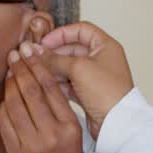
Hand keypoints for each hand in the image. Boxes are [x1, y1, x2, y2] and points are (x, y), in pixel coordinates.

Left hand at [0, 42, 92, 152]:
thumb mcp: (75, 139)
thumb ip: (60, 114)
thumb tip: (41, 85)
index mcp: (70, 128)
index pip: (51, 88)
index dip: (38, 65)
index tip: (30, 51)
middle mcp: (51, 135)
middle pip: (31, 92)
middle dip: (20, 68)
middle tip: (14, 53)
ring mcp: (30, 146)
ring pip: (15, 105)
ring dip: (9, 84)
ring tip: (8, 69)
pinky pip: (5, 123)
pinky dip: (3, 106)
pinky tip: (4, 96)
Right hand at [36, 22, 134, 139]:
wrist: (117, 123)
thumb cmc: (107, 93)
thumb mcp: (78, 68)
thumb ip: (55, 59)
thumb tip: (36, 52)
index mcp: (105, 46)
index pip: (81, 29)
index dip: (61, 33)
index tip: (45, 42)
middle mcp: (101, 59)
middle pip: (72, 48)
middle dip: (54, 53)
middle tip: (36, 58)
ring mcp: (94, 76)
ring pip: (69, 67)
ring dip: (54, 69)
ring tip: (39, 73)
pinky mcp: (88, 92)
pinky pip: (69, 83)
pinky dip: (59, 83)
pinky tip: (47, 86)